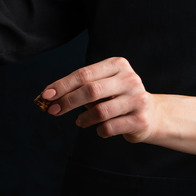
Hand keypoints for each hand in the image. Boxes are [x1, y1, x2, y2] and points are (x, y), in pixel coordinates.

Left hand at [40, 57, 156, 142]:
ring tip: (80, 122)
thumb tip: (46, 98)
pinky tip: (100, 128)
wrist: (150, 115)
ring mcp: (137, 99)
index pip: (84, 74)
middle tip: (52, 111)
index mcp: (117, 65)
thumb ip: (77, 89)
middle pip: (91, 90)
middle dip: (67, 102)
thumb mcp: (99, 87)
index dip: (62, 85)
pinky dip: (99, 130)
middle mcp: (130, 79)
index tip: (45, 96)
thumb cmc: (114, 98)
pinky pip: (109, 127)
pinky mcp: (140, 119)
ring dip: (84, 119)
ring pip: (100, 111)